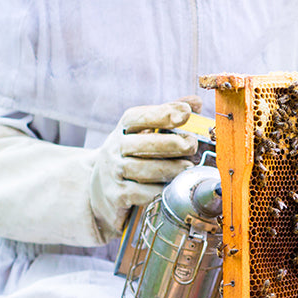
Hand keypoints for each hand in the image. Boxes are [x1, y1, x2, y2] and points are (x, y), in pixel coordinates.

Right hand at [89, 100, 198, 238]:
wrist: (101, 187)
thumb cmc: (133, 155)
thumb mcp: (145, 132)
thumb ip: (169, 116)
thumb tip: (196, 102)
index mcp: (123, 130)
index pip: (137, 117)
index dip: (162, 113)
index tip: (186, 112)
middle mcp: (113, 148)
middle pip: (143, 143)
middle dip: (172, 143)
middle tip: (191, 145)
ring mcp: (113, 172)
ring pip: (144, 169)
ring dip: (171, 168)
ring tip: (187, 167)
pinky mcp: (116, 195)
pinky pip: (142, 192)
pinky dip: (160, 190)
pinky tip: (172, 186)